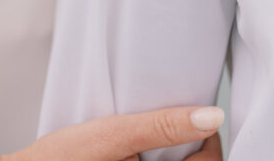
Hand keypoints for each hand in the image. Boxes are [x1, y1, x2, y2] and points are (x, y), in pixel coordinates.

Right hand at [11, 106, 223, 160]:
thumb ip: (163, 125)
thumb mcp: (114, 134)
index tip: (200, 120)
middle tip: (182, 126)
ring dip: (176, 160)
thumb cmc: (61, 158)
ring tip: (160, 141)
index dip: (210, 142)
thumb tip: (213, 116)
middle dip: (195, 152)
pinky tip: (141, 155)